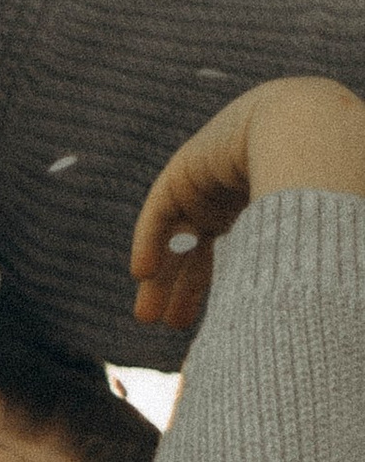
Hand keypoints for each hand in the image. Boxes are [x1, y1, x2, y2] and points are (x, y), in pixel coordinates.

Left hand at [130, 76, 364, 335]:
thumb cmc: (318, 189)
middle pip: (205, 249)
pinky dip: (150, 240)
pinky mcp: (186, 168)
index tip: (218, 332)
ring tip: (146, 316)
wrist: (305, 127)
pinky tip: (141, 274)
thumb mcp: (303, 241)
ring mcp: (214, 182)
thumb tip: (294, 334)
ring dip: (160, 274)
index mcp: (275, 212)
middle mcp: (242, 197)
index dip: (227, 293)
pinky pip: (162, 209)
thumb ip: (292, 281)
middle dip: (185, 289)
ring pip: (179, 234)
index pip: (243, 257)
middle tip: (171, 324)